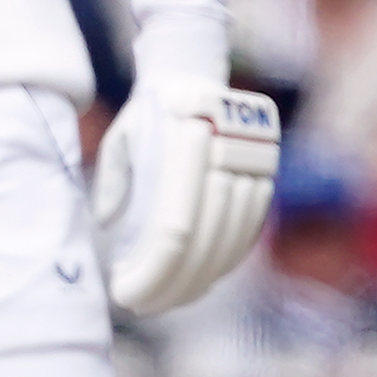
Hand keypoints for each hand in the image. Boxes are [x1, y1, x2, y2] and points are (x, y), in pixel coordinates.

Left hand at [95, 63, 280, 315]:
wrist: (194, 71)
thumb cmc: (144, 114)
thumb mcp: (119, 141)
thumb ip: (114, 184)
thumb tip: (108, 227)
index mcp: (181, 147)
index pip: (173, 231)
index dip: (154, 271)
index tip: (126, 293)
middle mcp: (225, 155)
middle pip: (203, 241)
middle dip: (172, 283)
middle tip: (140, 305)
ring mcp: (253, 163)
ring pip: (231, 240)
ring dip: (199, 277)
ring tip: (167, 299)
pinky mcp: (268, 172)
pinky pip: (249, 228)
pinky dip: (225, 259)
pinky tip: (201, 280)